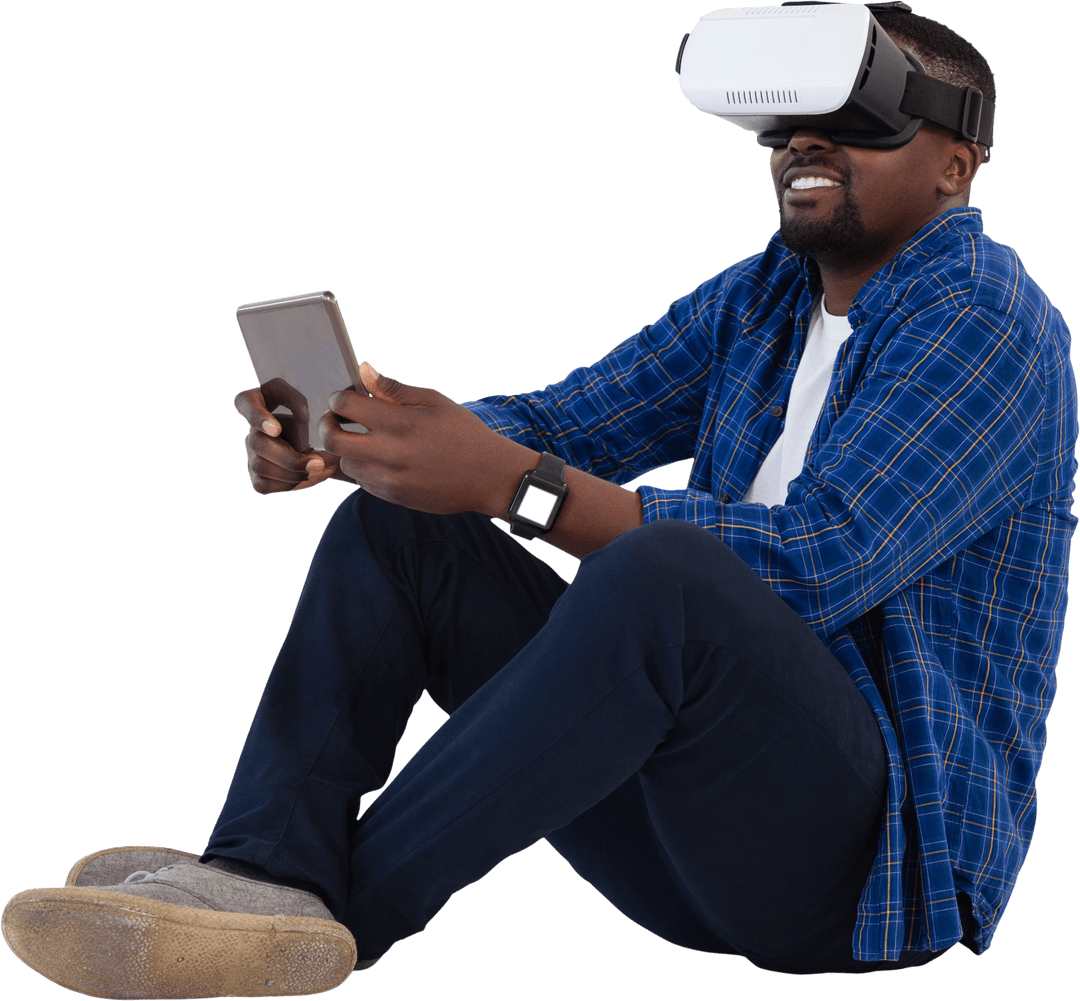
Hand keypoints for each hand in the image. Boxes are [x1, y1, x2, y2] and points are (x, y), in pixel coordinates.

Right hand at [234, 378, 353, 493]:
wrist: (325, 452)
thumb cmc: (316, 425)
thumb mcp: (312, 407)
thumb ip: (302, 405)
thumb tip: (302, 418)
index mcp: (259, 404)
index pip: (245, 402)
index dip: (257, 417)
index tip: (276, 429)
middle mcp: (251, 430)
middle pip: (258, 443)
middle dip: (289, 457)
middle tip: (317, 462)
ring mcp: (251, 454)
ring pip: (261, 466)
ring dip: (292, 472)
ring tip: (316, 468)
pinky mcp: (255, 476)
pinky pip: (263, 484)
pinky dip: (288, 483)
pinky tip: (304, 476)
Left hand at [319, 361, 530, 515]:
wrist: (488, 476)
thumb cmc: (463, 433)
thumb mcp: (433, 402)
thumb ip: (394, 389)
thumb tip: (363, 369)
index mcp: (397, 422)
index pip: (344, 405)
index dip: (339, 398)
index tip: (345, 399)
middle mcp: (388, 452)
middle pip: (332, 439)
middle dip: (329, 426)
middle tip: (337, 420)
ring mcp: (388, 478)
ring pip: (345, 463)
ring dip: (349, 450)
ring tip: (368, 441)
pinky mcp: (392, 496)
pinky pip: (362, 482)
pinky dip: (366, 469)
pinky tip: (385, 460)